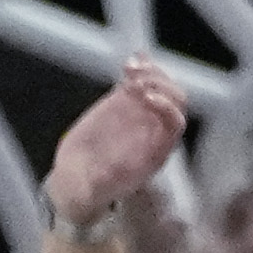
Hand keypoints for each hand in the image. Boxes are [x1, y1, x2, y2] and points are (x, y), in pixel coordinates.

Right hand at [47, 60, 189, 228]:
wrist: (77, 176)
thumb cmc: (86, 188)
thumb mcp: (88, 191)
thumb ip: (93, 186)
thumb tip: (96, 181)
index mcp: (154, 153)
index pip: (175, 123)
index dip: (166, 107)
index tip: (144, 97)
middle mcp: (154, 130)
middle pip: (174, 99)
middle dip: (159, 84)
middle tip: (135, 81)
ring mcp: (142, 113)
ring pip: (162, 85)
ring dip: (149, 72)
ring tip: (128, 68)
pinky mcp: (128, 102)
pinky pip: (142, 80)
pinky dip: (140, 67)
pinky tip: (129, 61)